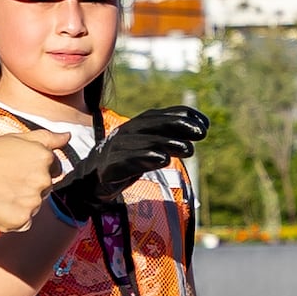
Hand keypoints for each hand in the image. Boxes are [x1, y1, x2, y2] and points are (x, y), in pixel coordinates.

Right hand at [0, 122, 64, 233]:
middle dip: (28, 187)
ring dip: (20, 204)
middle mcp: (43, 180)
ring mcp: (32, 202)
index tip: (15, 170)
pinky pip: (23, 224)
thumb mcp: (17, 138)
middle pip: (44, 190)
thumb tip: (68, 136)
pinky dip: (12, 220)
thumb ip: (46, 138)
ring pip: (33, 207)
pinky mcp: (20, 220)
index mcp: (44, 158)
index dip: (33, 170)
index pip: (53, 170)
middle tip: (3, 181)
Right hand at [51, 104, 211, 223]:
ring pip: (144, 142)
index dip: (184, 116)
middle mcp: (127, 132)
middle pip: (154, 124)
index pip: (162, 115)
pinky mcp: (110, 166)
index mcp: (137, 125)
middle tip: (201, 133)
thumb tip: (196, 133)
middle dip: (179, 126)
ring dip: (168, 143)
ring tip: (189, 149)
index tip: (205, 124)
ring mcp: (117, 148)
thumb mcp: (147, 147)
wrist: (91, 180)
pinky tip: (163, 160)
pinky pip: (129, 160)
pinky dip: (146, 158)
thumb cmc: (124, 161)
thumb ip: (167, 139)